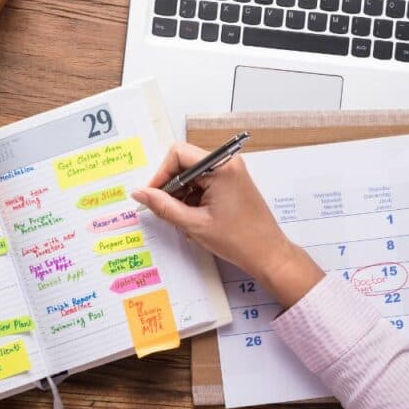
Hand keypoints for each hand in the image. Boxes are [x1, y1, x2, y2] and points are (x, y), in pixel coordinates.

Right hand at [132, 143, 323, 306]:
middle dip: (171, 186)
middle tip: (166, 210)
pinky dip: (193, 198)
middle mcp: (227, 163)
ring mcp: (231, 172)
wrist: (268, 254)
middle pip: (184, 162)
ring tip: (184, 219)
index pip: (178, 154)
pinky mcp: (232, 182)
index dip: (161, 173)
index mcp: (221, 167)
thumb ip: (163, 206)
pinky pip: (204, 182)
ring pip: (192, 174)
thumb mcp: (194, 224)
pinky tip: (194, 218)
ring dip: (182, 194)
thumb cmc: (238, 240)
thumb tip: (140, 193)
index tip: (153, 195)